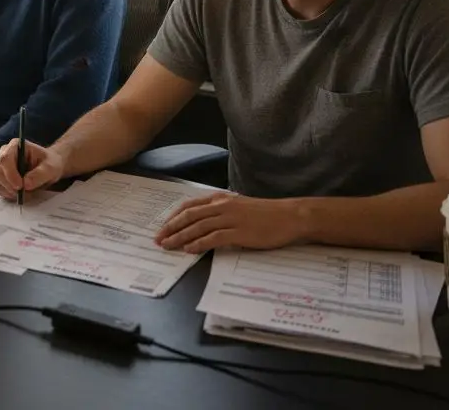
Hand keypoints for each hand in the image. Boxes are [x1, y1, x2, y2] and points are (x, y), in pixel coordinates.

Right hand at [0, 139, 66, 199]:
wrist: (48, 169)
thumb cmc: (50, 164)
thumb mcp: (50, 168)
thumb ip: (39, 174)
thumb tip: (25, 184)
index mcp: (15, 146)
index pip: (5, 159)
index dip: (10, 174)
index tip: (20, 186)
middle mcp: (4, 154)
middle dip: (10, 186)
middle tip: (24, 194)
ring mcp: (0, 166)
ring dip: (11, 192)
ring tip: (26, 193)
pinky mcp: (0, 178)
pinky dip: (8, 194)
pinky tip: (20, 193)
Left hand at [154, 192, 305, 253]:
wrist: (289, 216)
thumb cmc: (266, 214)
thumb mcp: (239, 207)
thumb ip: (221, 212)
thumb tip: (203, 223)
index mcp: (220, 199)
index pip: (189, 206)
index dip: (173, 216)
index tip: (162, 226)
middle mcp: (222, 206)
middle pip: (189, 216)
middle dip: (170, 228)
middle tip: (158, 239)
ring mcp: (231, 219)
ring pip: (198, 227)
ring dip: (180, 237)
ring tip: (168, 246)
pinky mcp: (239, 232)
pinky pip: (213, 238)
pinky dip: (199, 243)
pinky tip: (189, 249)